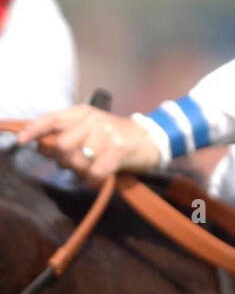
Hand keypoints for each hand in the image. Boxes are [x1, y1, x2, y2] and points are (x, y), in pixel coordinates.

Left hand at [16, 105, 162, 183]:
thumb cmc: (117, 136)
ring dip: (81, 172)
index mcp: (83, 113)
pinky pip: (94, 172)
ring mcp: (107, 134)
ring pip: (77, 161)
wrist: (154, 138)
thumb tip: (39, 147)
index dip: (34, 130)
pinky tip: (98, 179)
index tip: (21, 142)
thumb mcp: (91, 129)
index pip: (52, 119)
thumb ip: (67, 135)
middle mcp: (93, 120)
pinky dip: (93, 180)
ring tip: (91, 170)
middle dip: (64, 161)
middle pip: (61, 146)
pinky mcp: (119, 150)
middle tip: (75, 165)